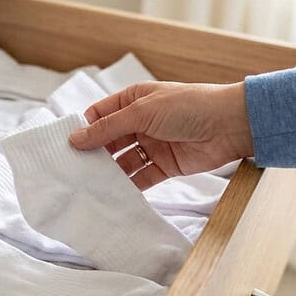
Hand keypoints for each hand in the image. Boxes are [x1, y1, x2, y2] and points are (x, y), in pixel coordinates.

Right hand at [68, 81, 252, 188]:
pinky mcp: (165, 166)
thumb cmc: (189, 106)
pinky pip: (141, 178)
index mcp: (134, 100)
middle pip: (109, 140)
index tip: (65, 146)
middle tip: (72, 170)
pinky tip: (113, 194)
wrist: (230, 125)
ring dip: (109, 172)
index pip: (101, 115)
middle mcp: (141, 122)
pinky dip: (128, 186)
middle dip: (93, 154)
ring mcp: (153, 144)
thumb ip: (108, 127)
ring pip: (123, 161)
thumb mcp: (143, 112)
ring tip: (88, 185)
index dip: (84, 129)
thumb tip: (75, 138)